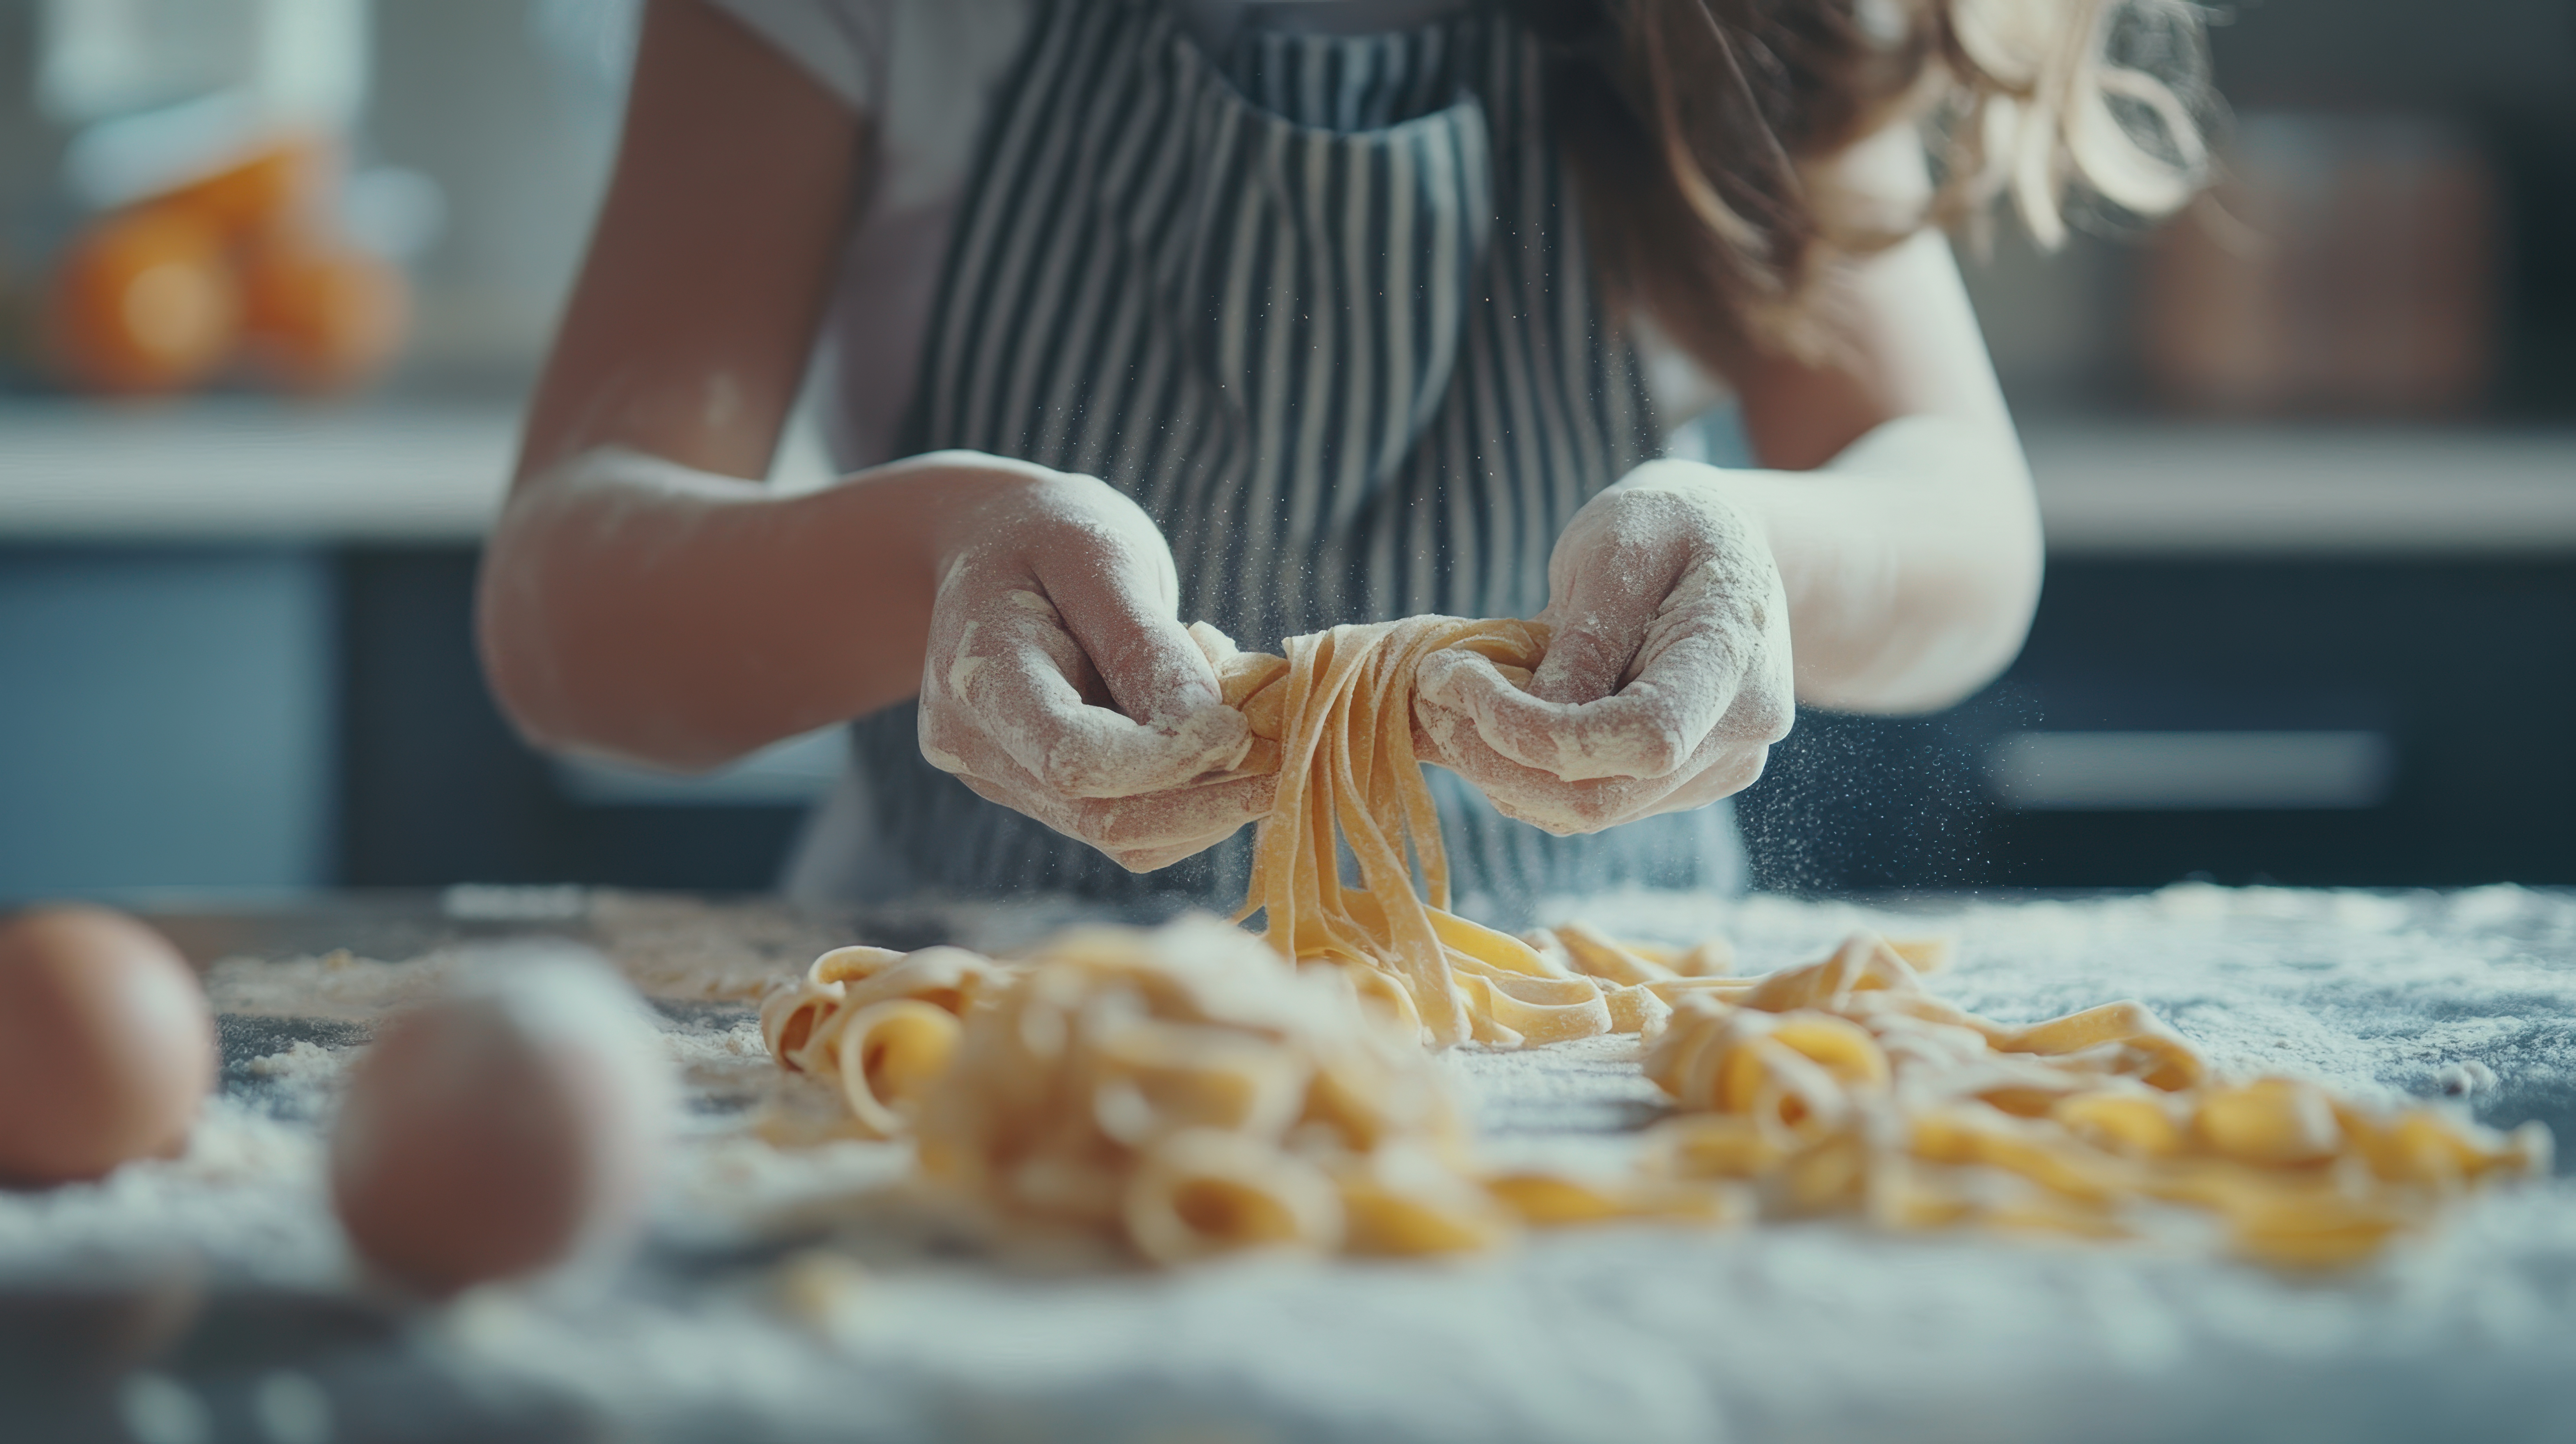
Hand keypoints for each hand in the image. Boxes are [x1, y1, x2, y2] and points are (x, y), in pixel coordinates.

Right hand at [913, 455, 1273, 870]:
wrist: (988, 545)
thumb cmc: (1048, 534)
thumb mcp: (1102, 558)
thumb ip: (1146, 645)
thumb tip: (1214, 732)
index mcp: (979, 675)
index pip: (1071, 758)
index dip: (1165, 760)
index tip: (1240, 727)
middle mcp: (977, 746)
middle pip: (1099, 816)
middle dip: (1203, 801)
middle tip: (1282, 760)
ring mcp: (1003, 778)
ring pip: (1120, 835)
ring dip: (1203, 804)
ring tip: (1245, 732)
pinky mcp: (1038, 793)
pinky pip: (1125, 824)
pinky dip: (1185, 798)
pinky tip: (1208, 740)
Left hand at [1412, 460, 1794, 834]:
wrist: (1723, 547)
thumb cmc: (1666, 526)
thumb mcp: (1617, 548)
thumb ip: (1584, 638)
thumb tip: (1530, 717)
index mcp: (1735, 656)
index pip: (1646, 736)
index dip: (1539, 731)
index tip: (1458, 681)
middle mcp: (1738, 733)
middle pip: (1602, 795)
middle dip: (1494, 757)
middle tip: (1427, 693)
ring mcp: (1713, 769)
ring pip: (1585, 811)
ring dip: (1495, 769)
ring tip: (1445, 702)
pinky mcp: (1678, 785)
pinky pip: (1588, 802)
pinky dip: (1521, 772)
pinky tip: (1482, 722)